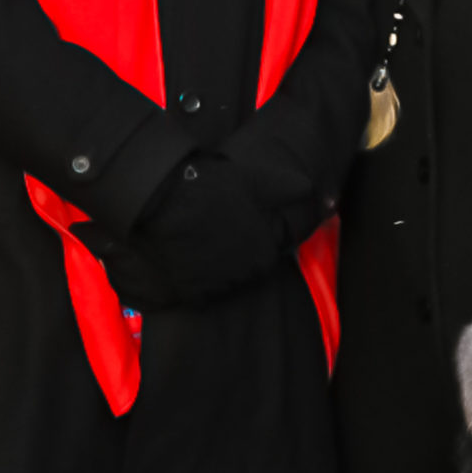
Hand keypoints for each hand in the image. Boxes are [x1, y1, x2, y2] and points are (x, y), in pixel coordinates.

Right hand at [104, 152, 295, 307]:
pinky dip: (193, 279)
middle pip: (243, 271)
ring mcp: (213, 286)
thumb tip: (309, 189)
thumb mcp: (254, 180)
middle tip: (216, 232)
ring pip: (220, 281)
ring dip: (214, 268)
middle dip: (234, 255)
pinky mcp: (187, 292)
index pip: (264, 254)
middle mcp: (241, 276)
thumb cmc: (211, 188)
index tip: (237, 225)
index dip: (252, 239)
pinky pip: (196, 291)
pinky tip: (184, 257)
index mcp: (262, 253)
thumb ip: (286, 187)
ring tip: (198, 242)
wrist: (161, 202)